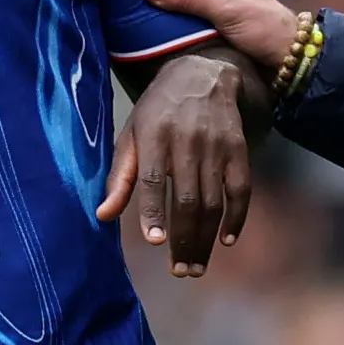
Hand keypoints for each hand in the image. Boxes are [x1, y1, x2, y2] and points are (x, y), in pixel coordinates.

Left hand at [95, 49, 252, 276]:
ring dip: (205, 238)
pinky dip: (236, 218)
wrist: (203, 73)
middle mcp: (187, 142)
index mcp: (154, 136)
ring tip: (196, 266)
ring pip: (213, 201)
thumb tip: (103, 214)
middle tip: (179, 270)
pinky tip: (226, 240)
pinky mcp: (239, 150)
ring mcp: (217, 147)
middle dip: (184, 239)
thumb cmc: (158, 110)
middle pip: (187, 199)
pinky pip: (241, 190)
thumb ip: (120, 176)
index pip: (153, 179)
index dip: (153, 211)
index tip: (155, 241)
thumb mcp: (132, 134)